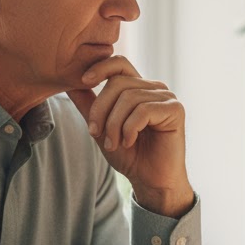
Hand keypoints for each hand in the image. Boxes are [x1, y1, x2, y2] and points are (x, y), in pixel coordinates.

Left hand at [66, 56, 193, 218]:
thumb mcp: (101, 129)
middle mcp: (155, 89)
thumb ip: (89, 106)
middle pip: (118, 83)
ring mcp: (167, 98)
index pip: (119, 64)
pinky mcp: (175, 110)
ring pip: (129, 98)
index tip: (84, 82)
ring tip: (113, 143)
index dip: (100, 67)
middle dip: (101, 109)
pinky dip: (129, 128)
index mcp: (138, 88)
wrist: (151, 180)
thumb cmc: (130, 155)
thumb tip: (70, 85)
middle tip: (96, 133)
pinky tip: (129, 142)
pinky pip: (143, 110)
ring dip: (114, 124)